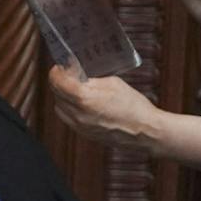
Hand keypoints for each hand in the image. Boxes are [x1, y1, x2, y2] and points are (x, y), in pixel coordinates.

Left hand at [49, 66, 166, 152]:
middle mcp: (78, 114)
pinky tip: (81, 103)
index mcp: (85, 98)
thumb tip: (77, 74)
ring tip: (74, 88)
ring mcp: (79, 126)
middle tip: (67, 74)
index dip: (57, 71)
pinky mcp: (83, 134)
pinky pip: (67, 118)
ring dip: (63, 96)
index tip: (61, 66)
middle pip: (56, 94)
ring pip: (59, 107)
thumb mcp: (112, 83)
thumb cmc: (133, 105)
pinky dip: (69, 108)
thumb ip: (91, 79)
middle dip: (59, 82)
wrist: (145, 130)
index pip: (57, 81)